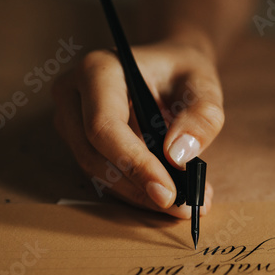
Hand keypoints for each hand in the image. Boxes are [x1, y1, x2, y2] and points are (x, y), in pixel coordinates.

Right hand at [52, 40, 222, 217]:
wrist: (168, 66)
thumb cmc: (183, 70)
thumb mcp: (204, 83)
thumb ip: (201, 116)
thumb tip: (179, 155)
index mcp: (97, 70)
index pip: (104, 126)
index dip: (134, 163)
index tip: (168, 192)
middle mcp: (72, 94)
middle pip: (94, 154)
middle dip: (138, 187)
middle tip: (184, 207)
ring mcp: (70, 119)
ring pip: (96, 170)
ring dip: (138, 194)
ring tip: (184, 204)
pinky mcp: (78, 141)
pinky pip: (101, 173)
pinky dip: (134, 189)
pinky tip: (168, 196)